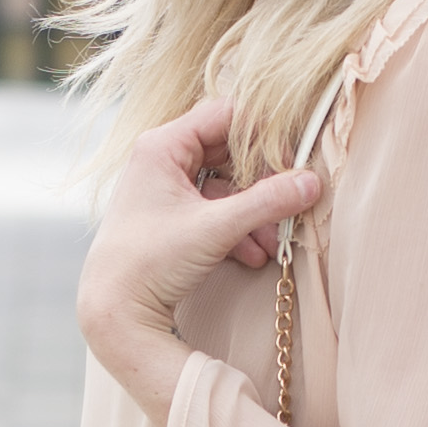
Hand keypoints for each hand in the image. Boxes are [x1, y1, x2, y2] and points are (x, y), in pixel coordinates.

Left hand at [80, 99, 325, 422]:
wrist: (115, 311)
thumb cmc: (150, 262)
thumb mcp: (216, 228)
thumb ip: (267, 202)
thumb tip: (312, 182)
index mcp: (162, 146)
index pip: (225, 114)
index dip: (262, 133)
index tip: (291, 158)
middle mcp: (160, 159)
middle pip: (228, 151)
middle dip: (261, 182)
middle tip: (289, 200)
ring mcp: (164, 189)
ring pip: (223, 185)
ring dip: (252, 212)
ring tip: (274, 243)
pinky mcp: (169, 217)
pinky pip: (212, 209)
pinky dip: (235, 228)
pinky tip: (254, 255)